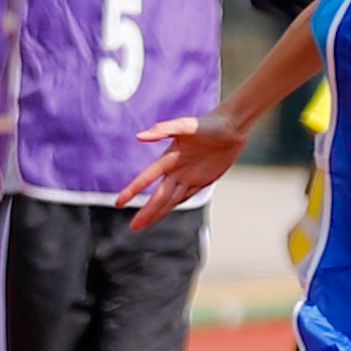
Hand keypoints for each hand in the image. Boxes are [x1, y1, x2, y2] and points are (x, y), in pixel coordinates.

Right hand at [117, 112, 246, 225]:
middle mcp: (176, 170)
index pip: (147, 178)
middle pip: (159, 196)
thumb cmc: (208, 124)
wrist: (231, 127)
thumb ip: (163, 129)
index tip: (119, 202)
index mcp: (168, 158)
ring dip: (157, 212)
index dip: (133, 190)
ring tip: (143, 224)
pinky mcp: (202, 180)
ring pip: (170, 199)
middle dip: (146, 211)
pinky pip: (186, 197)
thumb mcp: (186, 125)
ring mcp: (189, 176)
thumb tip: (140, 136)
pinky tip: (166, 211)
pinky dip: (175, 206)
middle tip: (133, 227)